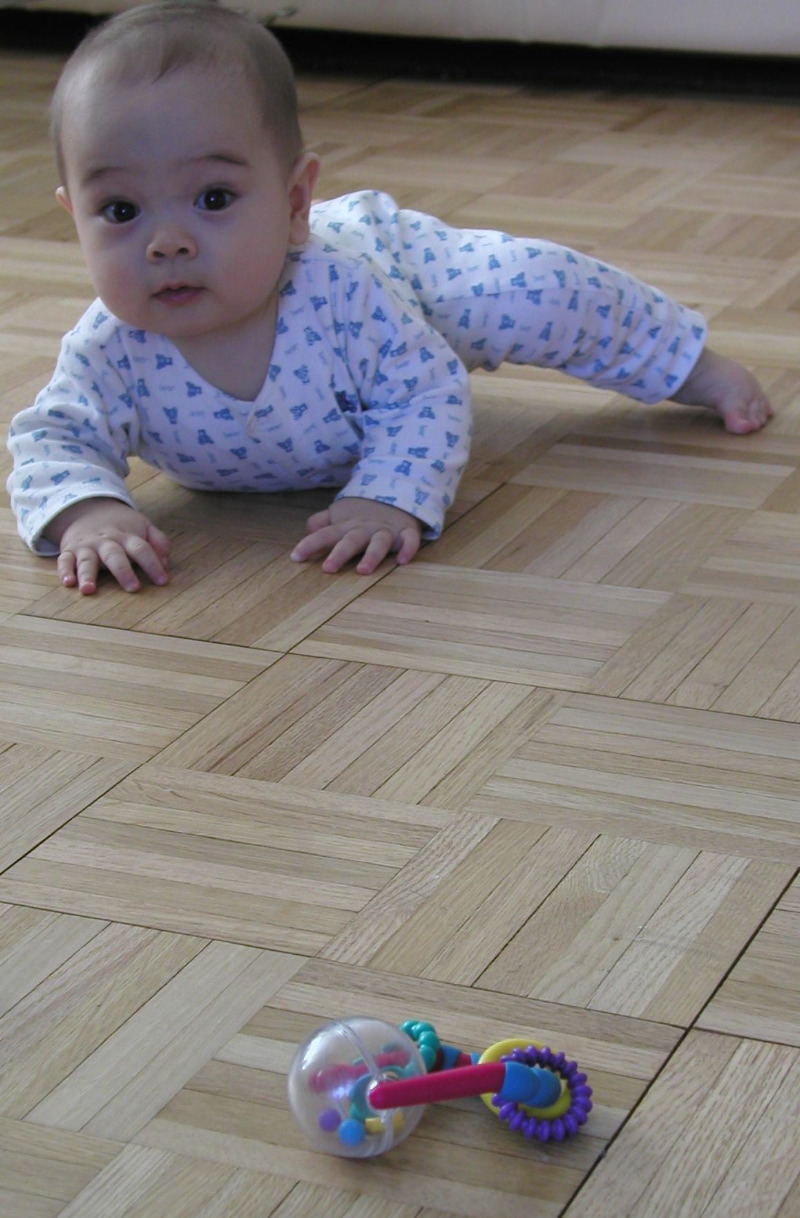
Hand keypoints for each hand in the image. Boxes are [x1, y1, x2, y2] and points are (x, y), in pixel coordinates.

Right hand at [45, 498, 170, 594]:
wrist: (87, 507)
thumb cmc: (122, 526)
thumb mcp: (144, 526)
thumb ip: (159, 542)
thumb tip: (165, 562)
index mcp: (127, 537)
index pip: (142, 549)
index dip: (153, 564)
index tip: (162, 581)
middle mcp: (106, 542)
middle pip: (115, 555)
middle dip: (123, 572)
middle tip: (133, 588)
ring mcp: (86, 546)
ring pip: (87, 560)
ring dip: (87, 575)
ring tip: (89, 590)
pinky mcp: (69, 551)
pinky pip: (64, 560)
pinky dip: (64, 571)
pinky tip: (68, 582)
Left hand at [290, 497, 421, 574]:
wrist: (397, 492)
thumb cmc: (362, 514)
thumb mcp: (339, 516)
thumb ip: (321, 524)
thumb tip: (308, 531)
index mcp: (347, 526)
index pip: (326, 534)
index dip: (310, 544)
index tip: (296, 557)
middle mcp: (365, 528)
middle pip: (351, 540)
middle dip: (340, 553)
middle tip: (328, 568)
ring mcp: (387, 530)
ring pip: (379, 542)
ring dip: (371, 555)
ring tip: (363, 570)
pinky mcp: (407, 531)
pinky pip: (410, 539)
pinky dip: (408, 548)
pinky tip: (402, 560)